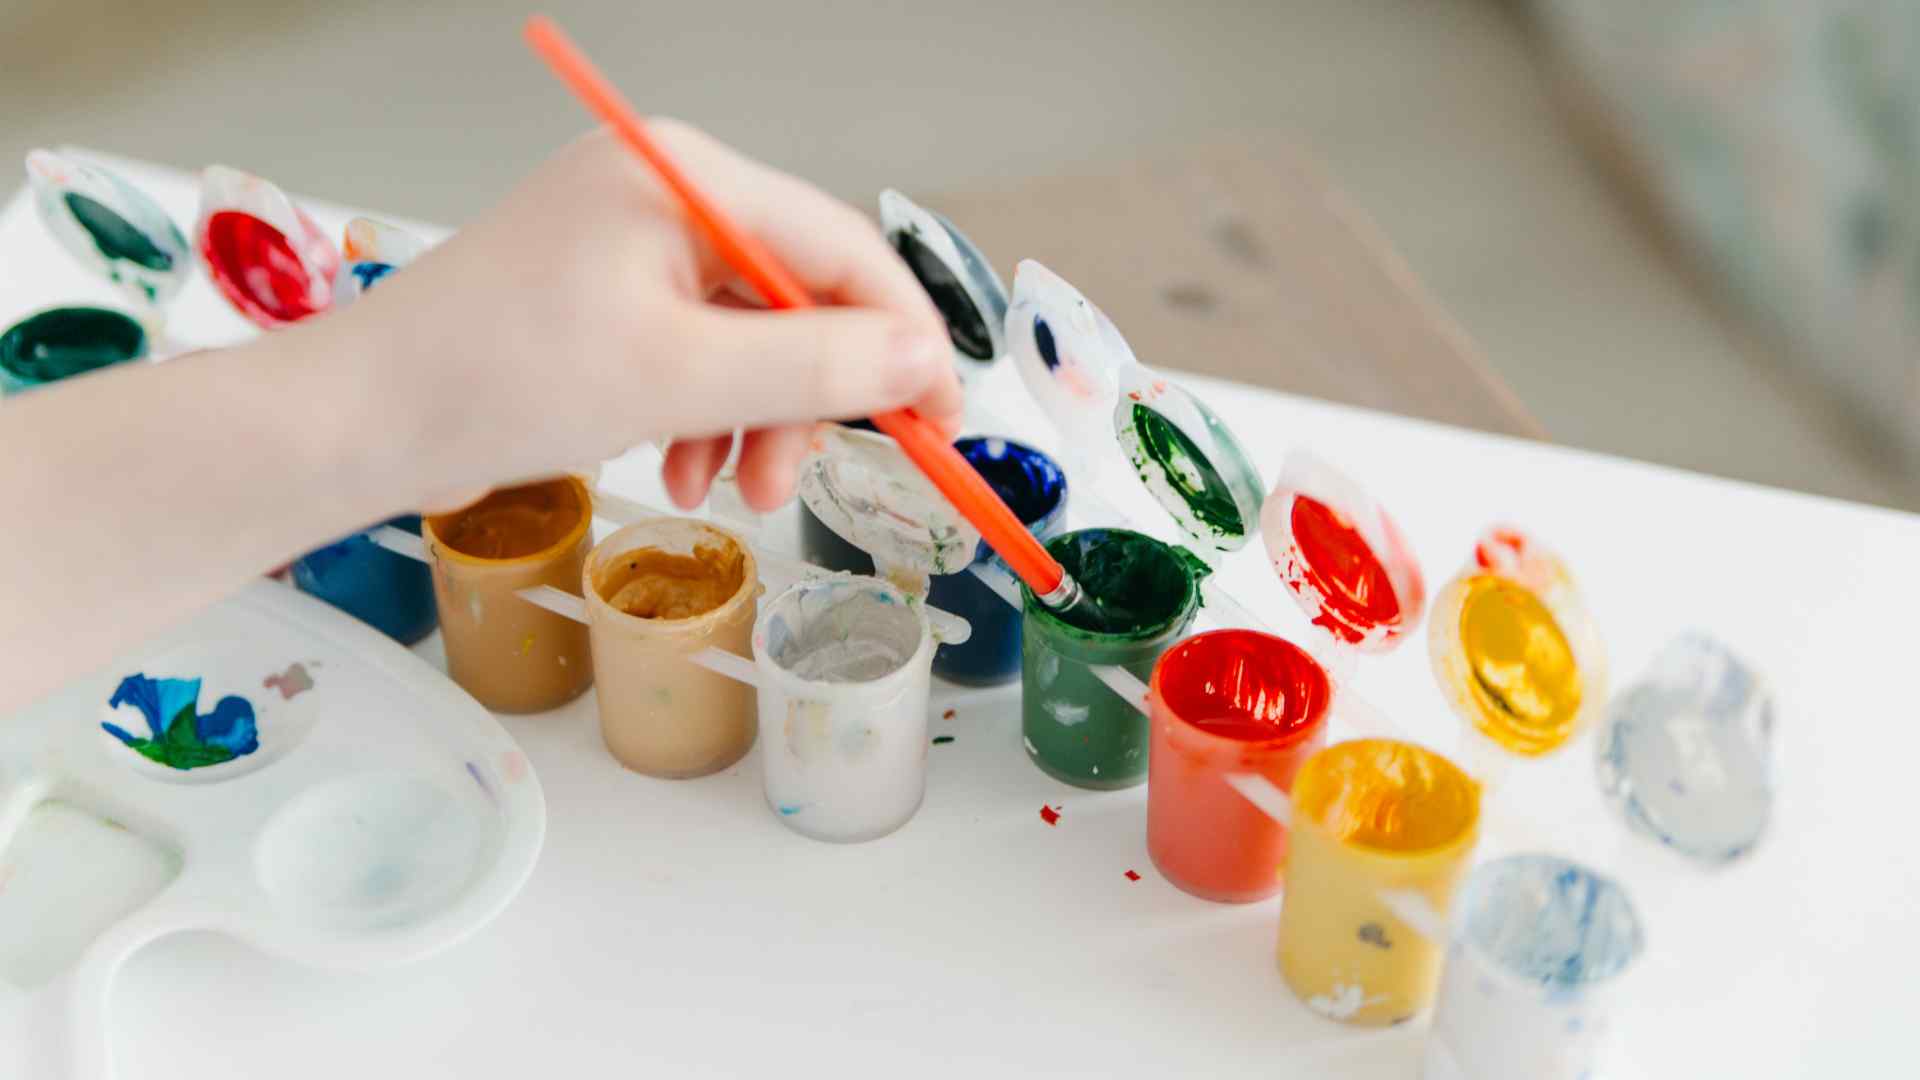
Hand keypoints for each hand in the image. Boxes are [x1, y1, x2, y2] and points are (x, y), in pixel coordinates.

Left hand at [336, 122, 960, 511]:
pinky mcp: (602, 300)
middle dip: (809, 397)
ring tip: (727, 489)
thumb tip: (921, 360)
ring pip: (750, 339)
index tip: (943, 419)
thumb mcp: (679, 378)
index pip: (839, 248)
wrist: (357, 423)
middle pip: (797, 297)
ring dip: (756, 422)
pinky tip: (680, 468)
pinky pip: (696, 356)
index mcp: (681, 179)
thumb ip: (816, 366)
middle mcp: (662, 196)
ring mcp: (628, 248)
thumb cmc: (495, 380)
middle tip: (800, 477)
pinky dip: (705, 418)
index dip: (902, 337)